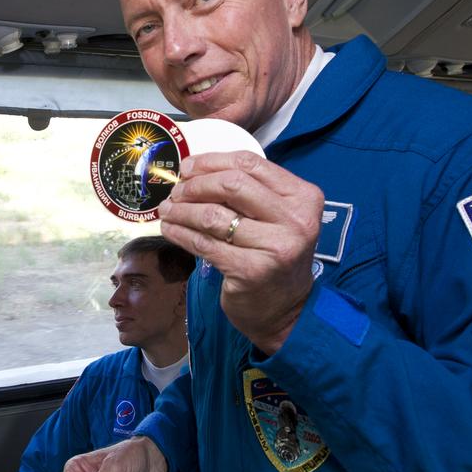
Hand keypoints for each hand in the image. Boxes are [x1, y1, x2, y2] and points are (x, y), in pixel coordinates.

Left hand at [158, 152, 323, 354]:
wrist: (286, 310)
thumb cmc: (274, 255)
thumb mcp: (275, 217)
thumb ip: (248, 192)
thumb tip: (193, 171)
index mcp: (303, 197)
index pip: (250, 163)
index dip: (211, 162)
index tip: (187, 167)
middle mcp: (295, 220)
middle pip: (232, 185)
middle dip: (195, 185)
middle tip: (176, 191)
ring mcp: (275, 247)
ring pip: (213, 215)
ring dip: (182, 210)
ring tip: (168, 210)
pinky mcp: (251, 271)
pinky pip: (204, 243)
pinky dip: (181, 233)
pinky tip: (170, 229)